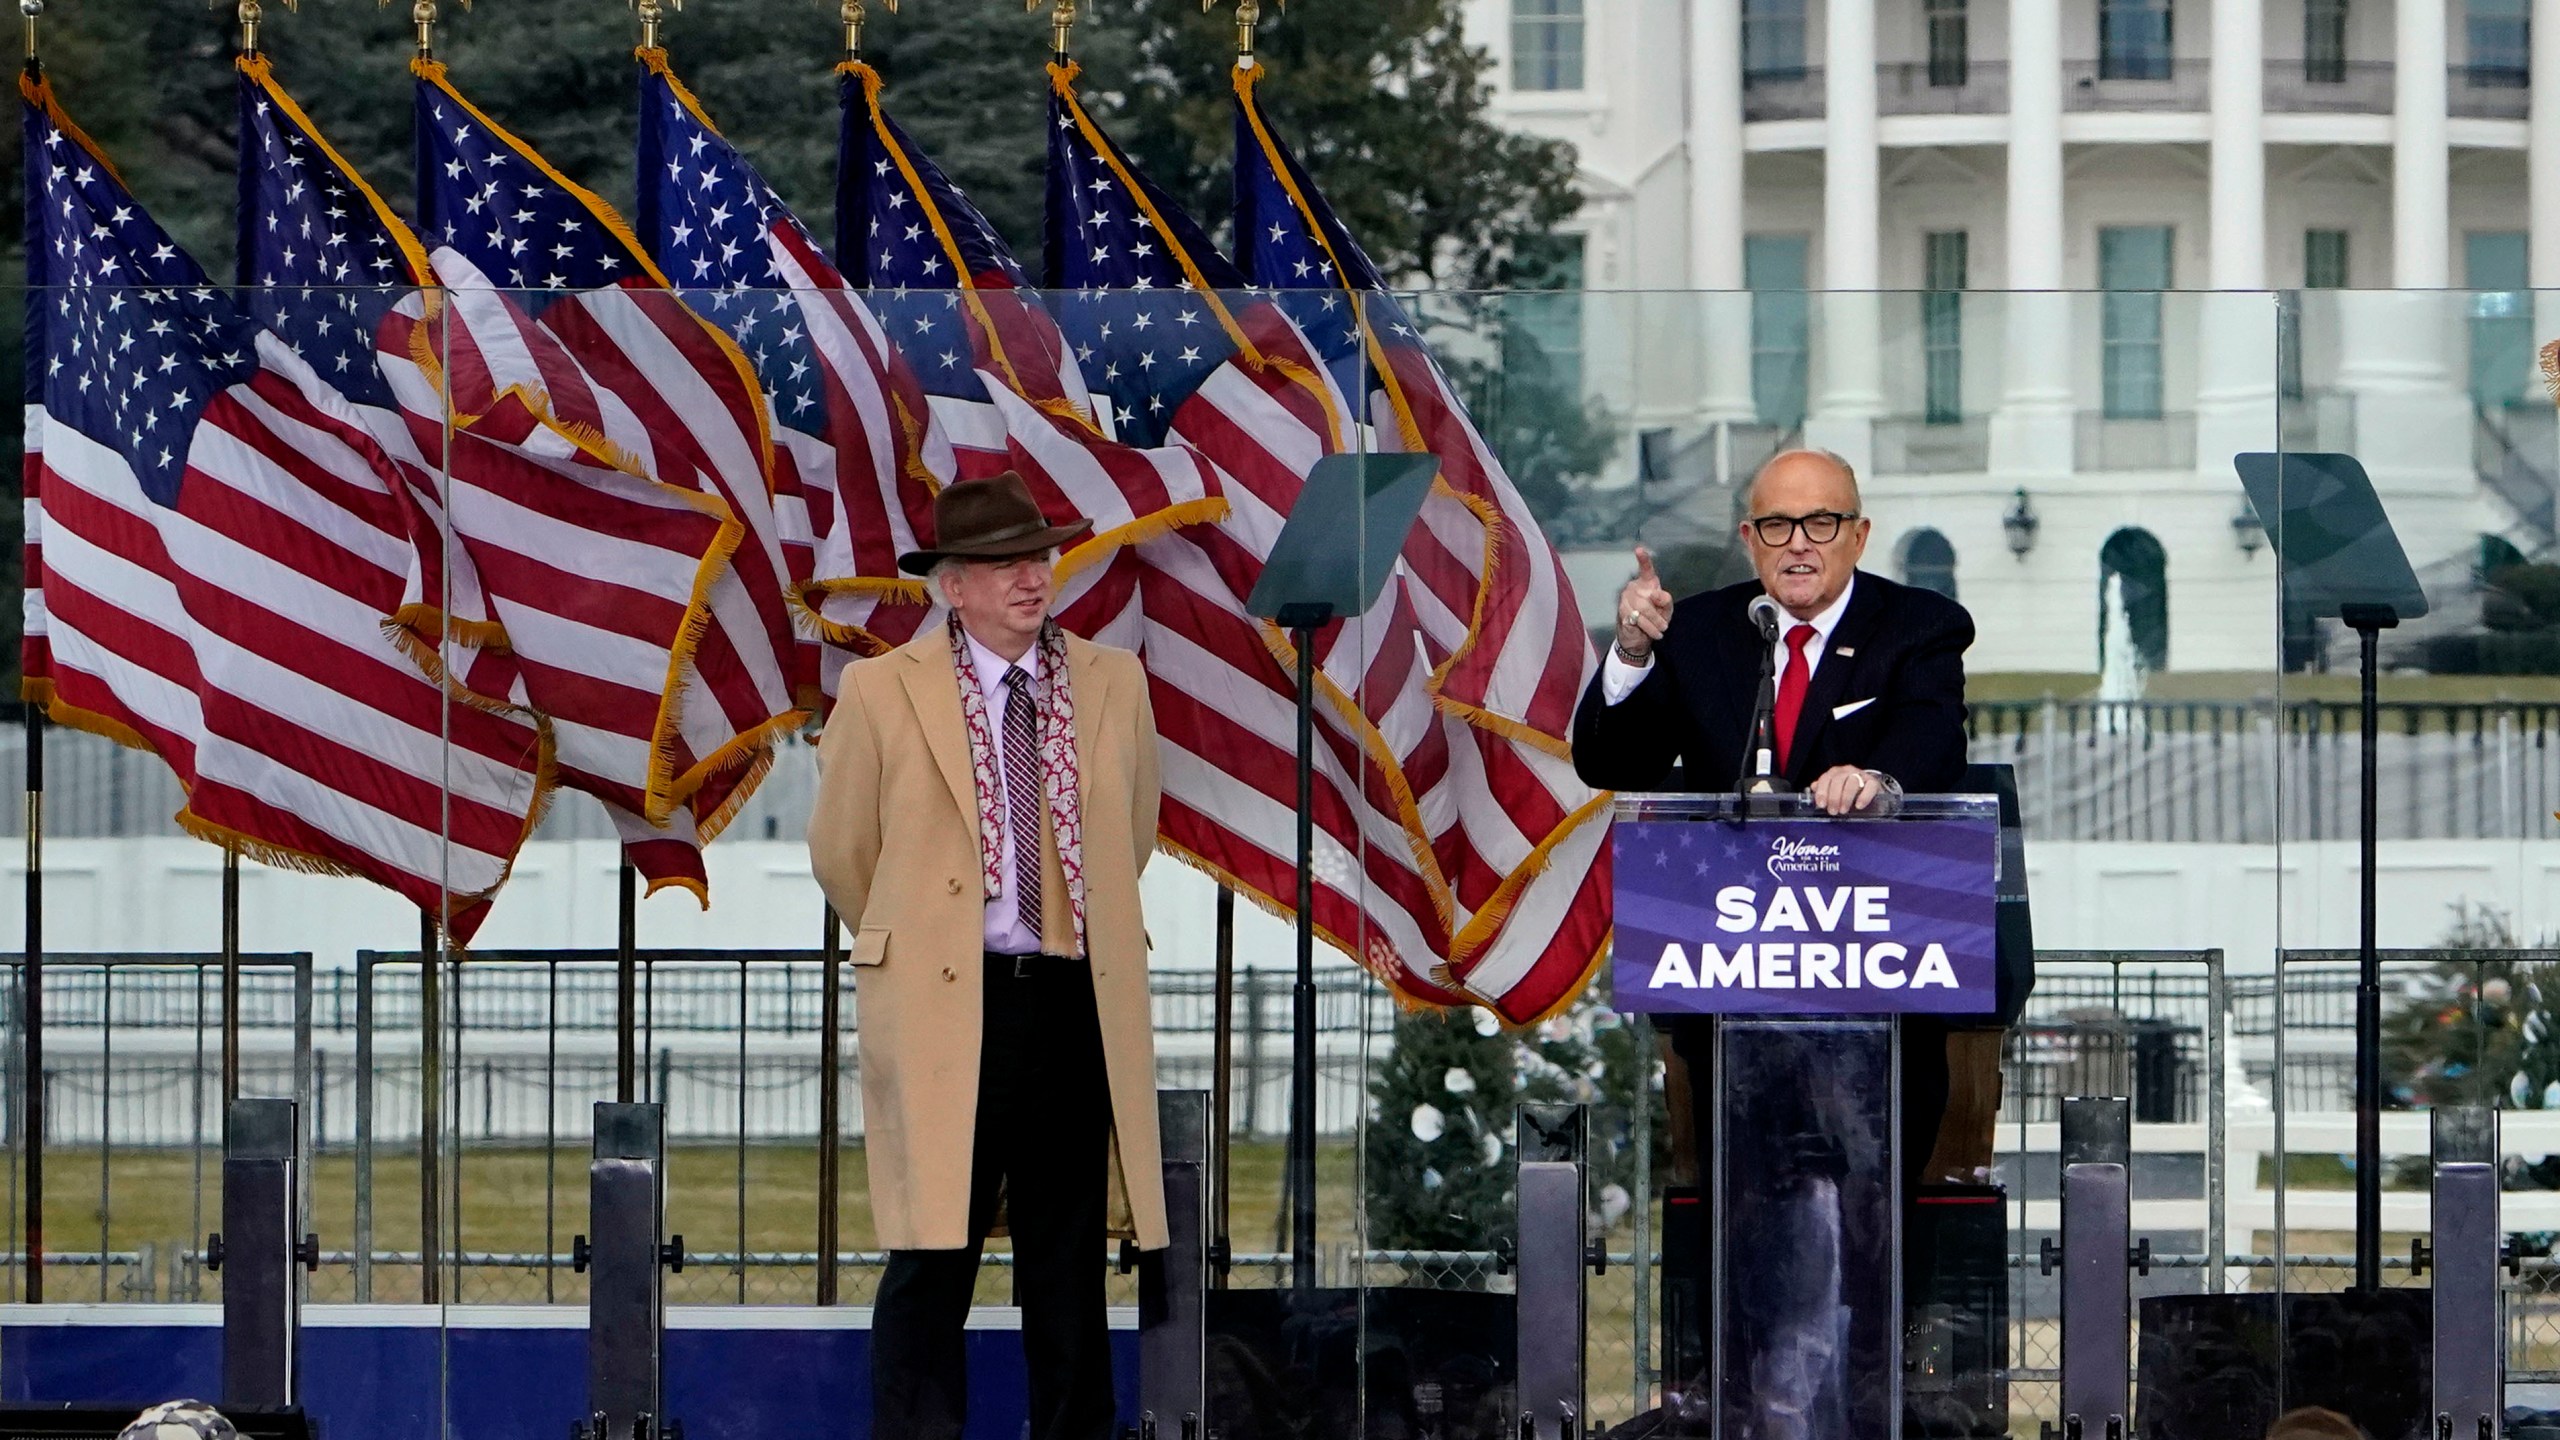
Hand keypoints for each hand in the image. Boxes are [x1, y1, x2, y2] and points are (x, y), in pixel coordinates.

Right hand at [1615, 545, 1671, 660]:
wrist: (1639, 637)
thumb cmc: (1654, 619)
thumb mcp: (1666, 610)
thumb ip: (1665, 600)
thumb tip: (1656, 595)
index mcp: (1647, 583)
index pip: (1646, 569)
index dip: (1643, 559)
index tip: (1639, 549)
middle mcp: (1634, 587)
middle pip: (1649, 599)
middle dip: (1658, 616)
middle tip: (1664, 625)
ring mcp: (1626, 599)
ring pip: (1643, 610)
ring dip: (1653, 624)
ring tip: (1658, 631)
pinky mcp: (1621, 611)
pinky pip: (1636, 619)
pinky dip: (1646, 628)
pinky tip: (1648, 631)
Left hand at [1809, 766, 1888, 815]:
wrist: (1868, 788)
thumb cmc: (1847, 790)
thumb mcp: (1834, 790)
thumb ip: (1823, 789)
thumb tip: (1813, 787)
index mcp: (1835, 772)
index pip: (1826, 779)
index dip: (1822, 792)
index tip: (1822, 805)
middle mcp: (1847, 771)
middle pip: (1838, 781)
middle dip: (1834, 797)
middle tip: (1833, 811)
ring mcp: (1861, 775)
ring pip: (1852, 782)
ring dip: (1846, 798)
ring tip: (1843, 810)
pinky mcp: (1873, 782)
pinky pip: (1869, 787)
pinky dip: (1864, 797)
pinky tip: (1859, 806)